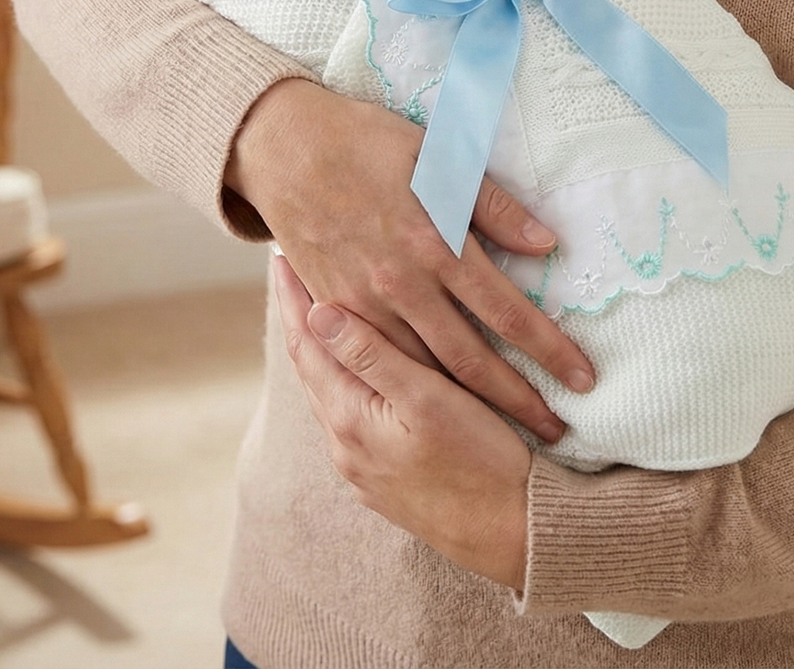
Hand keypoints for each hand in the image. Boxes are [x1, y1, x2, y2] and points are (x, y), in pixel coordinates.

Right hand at [226, 78, 594, 442]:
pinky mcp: (336, 311)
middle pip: (472, 360)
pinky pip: (382, 364)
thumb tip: (546, 243)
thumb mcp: (438, 156)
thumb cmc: (368, 143)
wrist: (286, 149)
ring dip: (471, 407)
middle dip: (519, 399)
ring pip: (426, 373)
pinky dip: (416, 390)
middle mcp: (403, 284)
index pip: (507, 311)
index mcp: (436, 243)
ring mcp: (366, 304)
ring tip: (512, 431)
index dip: (549, 349)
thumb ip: (493, 205)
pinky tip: (442, 408)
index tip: (583, 377)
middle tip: (559, 430)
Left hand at [274, 253, 530, 588]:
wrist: (514, 534)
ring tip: (318, 312)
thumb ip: (372, 356)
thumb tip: (319, 312)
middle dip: (301, 321)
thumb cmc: (480, 461)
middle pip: (312, 370)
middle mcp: (345, 445)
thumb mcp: (427, 400)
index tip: (280, 259)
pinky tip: (359, 371)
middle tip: (292, 273)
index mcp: (350, 419)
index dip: (293, 301)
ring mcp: (363, 466)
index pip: (307, 347)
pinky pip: (353, 414)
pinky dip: (347, 378)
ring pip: (332, 393)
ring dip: (323, 350)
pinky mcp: (386, 478)